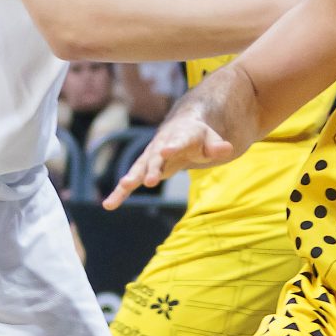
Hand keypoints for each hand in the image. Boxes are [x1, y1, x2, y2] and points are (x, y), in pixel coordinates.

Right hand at [105, 106, 235, 206]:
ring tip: (123, 188)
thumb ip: (217, 146)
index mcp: (181, 135)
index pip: (178, 141)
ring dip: (132, 178)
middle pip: (155, 157)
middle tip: (150, 181)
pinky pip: (131, 181)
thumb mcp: (211, 140)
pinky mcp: (143, 170)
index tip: (166, 151)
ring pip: (139, 169)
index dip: (172, 147)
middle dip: (152, 168)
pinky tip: (108, 205)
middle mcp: (161, 145)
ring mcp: (150, 157)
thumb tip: (227, 149)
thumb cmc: (199, 137)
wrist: (181, 129)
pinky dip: (120, 193)